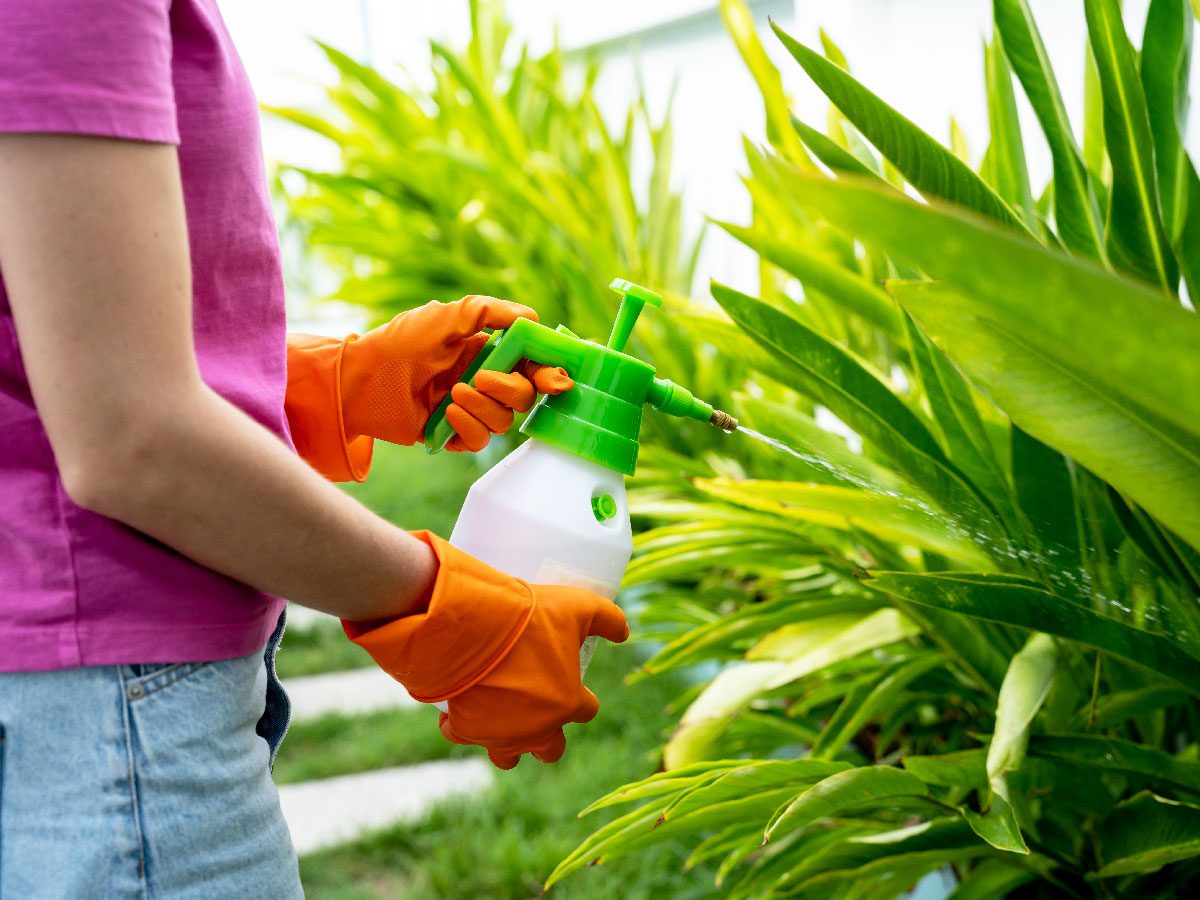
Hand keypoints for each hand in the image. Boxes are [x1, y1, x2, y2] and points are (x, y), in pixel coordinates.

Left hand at [339, 295, 572, 450]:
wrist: (362, 380)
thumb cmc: (400, 343)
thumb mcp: (446, 317)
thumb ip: (490, 312)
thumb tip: (532, 317)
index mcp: (487, 352)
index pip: (532, 364)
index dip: (549, 372)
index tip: (555, 379)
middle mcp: (483, 381)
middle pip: (525, 395)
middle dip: (510, 388)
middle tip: (480, 378)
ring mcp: (469, 409)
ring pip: (505, 420)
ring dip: (483, 407)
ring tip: (452, 394)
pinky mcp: (453, 433)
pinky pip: (481, 440)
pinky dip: (468, 427)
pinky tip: (445, 415)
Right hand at [342, 531, 628, 768]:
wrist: (472, 625)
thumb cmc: (529, 616)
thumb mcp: (578, 605)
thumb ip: (608, 618)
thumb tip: (624, 632)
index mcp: (568, 704)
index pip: (586, 710)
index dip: (582, 697)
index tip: (572, 682)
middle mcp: (536, 729)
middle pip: (550, 748)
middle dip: (548, 736)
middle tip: (538, 710)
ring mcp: (499, 734)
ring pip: (507, 756)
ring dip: (507, 742)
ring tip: (499, 721)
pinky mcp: (464, 729)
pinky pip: (459, 734)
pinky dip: (457, 725)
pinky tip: (454, 709)